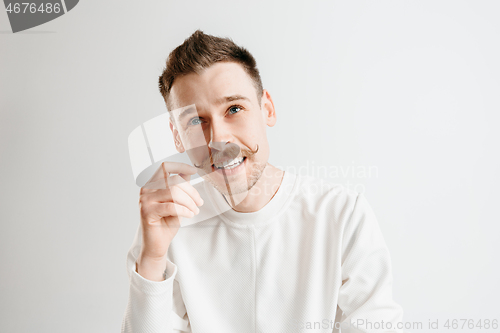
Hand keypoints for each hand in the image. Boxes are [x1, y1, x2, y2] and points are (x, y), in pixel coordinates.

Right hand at [136, 162, 202, 279]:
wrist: (158, 243)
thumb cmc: (166, 222)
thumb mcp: (176, 201)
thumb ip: (179, 186)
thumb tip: (189, 171)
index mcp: (151, 183)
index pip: (164, 166)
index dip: (180, 166)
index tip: (194, 171)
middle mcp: (145, 189)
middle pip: (173, 180)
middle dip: (191, 191)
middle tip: (199, 203)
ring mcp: (144, 200)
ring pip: (174, 192)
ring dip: (189, 202)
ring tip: (194, 210)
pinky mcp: (147, 212)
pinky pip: (171, 206)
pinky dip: (184, 210)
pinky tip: (189, 214)